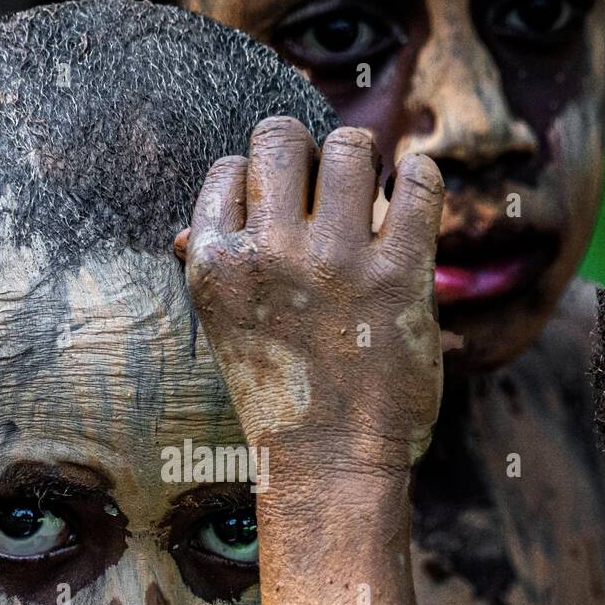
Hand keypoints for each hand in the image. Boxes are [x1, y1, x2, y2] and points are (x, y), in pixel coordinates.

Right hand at [183, 118, 443, 476]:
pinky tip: (411, 198)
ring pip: (351, 146)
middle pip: (281, 137)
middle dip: (305, 151)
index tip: (282, 211)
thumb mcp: (224, 334)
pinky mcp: (399, 275)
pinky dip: (419, 180)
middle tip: (327, 187)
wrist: (329, 468)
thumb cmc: (278, 399)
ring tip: (371, 195)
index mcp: (215, 265)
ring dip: (363, 163)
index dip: (259, 180)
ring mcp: (334, 262)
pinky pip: (418, 182)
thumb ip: (210, 272)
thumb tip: (185, 232)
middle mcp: (268, 254)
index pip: (230, 168)